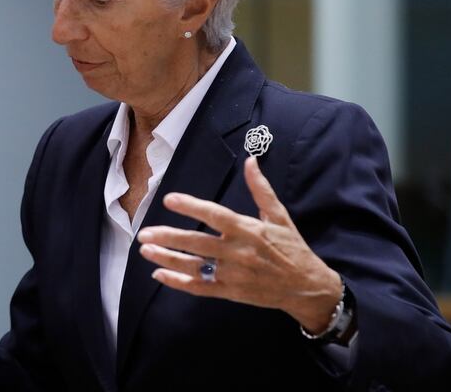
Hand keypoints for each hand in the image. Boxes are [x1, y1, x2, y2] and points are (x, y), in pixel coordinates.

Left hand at [136, 156, 341, 332]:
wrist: (307, 287)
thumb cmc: (292, 247)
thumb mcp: (279, 215)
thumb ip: (261, 189)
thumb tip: (251, 160)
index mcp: (249, 230)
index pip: (215, 215)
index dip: (191, 206)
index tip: (169, 199)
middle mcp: (238, 252)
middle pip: (197, 243)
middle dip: (168, 237)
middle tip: (144, 233)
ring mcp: (233, 274)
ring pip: (194, 266)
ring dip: (167, 259)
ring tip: (145, 251)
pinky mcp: (231, 292)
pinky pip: (200, 288)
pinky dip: (179, 283)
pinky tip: (159, 275)